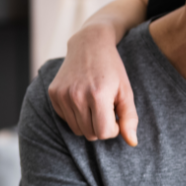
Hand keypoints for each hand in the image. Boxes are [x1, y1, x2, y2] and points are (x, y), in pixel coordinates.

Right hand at [48, 24, 138, 144]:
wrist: (89, 43)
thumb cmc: (112, 69)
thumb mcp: (126, 92)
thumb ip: (130, 118)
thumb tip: (132, 142)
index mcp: (97, 95)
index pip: (104, 133)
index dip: (114, 128)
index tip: (116, 114)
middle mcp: (76, 96)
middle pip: (90, 134)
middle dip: (101, 126)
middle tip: (106, 108)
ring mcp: (62, 95)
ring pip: (77, 130)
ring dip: (88, 122)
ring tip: (95, 104)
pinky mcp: (53, 94)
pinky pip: (66, 119)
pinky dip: (76, 115)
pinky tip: (82, 98)